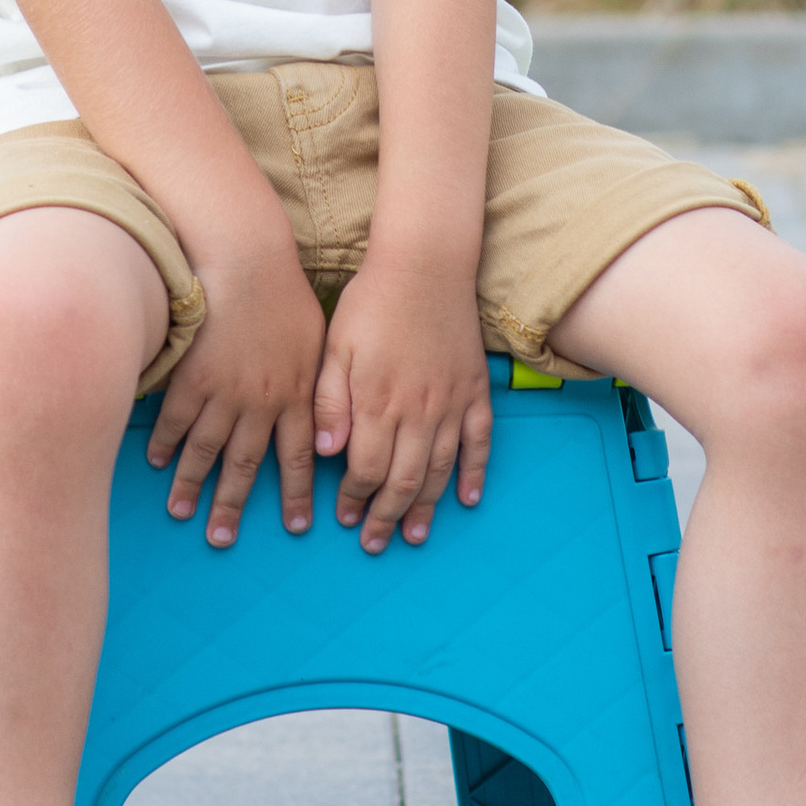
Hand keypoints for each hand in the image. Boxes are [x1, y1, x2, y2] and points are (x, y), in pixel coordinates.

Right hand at [146, 226, 324, 546]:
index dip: (296, 494)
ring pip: (207, 451)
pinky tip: (157, 463)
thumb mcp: (318, 340)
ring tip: (182, 513)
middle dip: (233, 505)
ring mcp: (223, 392)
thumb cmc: (285, 292)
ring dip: (193, 486)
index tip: (295, 527)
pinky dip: (165, 443)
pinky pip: (176, 420)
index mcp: (297, 394)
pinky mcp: (191, 376)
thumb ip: (321, 386)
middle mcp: (261, 403)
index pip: (300, 456)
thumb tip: (327, 425)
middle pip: (246, 465)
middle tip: (222, 540)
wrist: (245, 259)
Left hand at [314, 251, 492, 551]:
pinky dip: (475, 473)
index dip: (354, 497)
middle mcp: (418, 411)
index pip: (365, 468)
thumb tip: (326, 454)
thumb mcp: (335, 347)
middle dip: (386, 515)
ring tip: (413, 534)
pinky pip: (480, 441)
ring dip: (426, 507)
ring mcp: (451, 403)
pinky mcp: (474, 390)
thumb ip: (329, 403)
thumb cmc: (372, 303)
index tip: (344, 516)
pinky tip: (467, 498)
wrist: (425, 264)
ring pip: (440, 469)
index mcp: (378, 402)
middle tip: (375, 542)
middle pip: (403, 479)